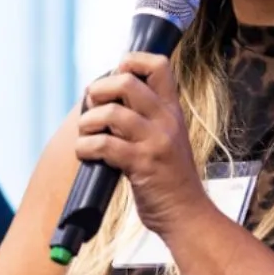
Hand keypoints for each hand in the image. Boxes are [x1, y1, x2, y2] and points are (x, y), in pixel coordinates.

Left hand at [76, 52, 206, 236]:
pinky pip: (104, 145)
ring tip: (85, 134)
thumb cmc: (169, 177)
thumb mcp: (167, 138)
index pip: (159, 65)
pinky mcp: (142, 165)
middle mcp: (166, 121)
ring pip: (112, 113)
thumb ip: (146, 116)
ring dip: (88, 122)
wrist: (188, 214)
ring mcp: (155, 142)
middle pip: (127, 82)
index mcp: (172, 110)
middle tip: (92, 105)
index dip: (132, 60)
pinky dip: (85, 147)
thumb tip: (107, 96)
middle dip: (99, 89)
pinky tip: (86, 154)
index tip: (115, 74)